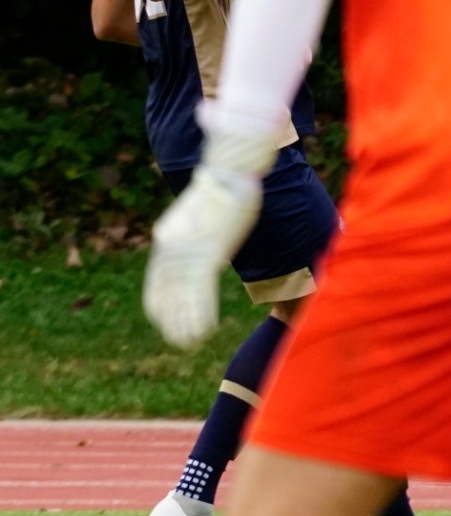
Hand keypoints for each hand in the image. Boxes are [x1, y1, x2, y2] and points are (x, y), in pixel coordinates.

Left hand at [143, 167, 261, 348]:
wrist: (228, 170)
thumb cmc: (223, 187)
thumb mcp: (201, 213)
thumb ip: (199, 231)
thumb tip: (206, 237)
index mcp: (168, 240)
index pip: (158, 282)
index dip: (159, 306)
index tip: (163, 323)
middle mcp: (173, 250)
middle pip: (166, 294)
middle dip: (171, 320)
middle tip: (177, 341)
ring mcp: (189, 253)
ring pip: (182, 299)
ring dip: (185, 324)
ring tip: (188, 344)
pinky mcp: (208, 254)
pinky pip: (201, 292)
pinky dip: (200, 314)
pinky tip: (203, 330)